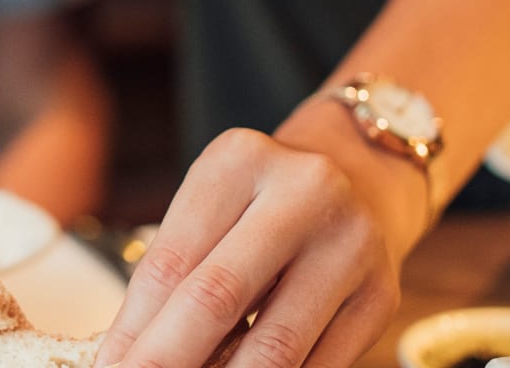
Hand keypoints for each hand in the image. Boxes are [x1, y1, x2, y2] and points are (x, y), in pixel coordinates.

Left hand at [96, 129, 406, 367]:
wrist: (362, 179)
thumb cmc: (263, 202)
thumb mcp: (211, 210)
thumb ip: (174, 275)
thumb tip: (129, 355)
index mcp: (241, 162)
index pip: (170, 264)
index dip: (132, 331)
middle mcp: (305, 193)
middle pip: (217, 299)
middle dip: (166, 360)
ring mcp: (351, 246)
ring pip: (274, 348)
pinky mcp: (381, 297)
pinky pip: (317, 367)